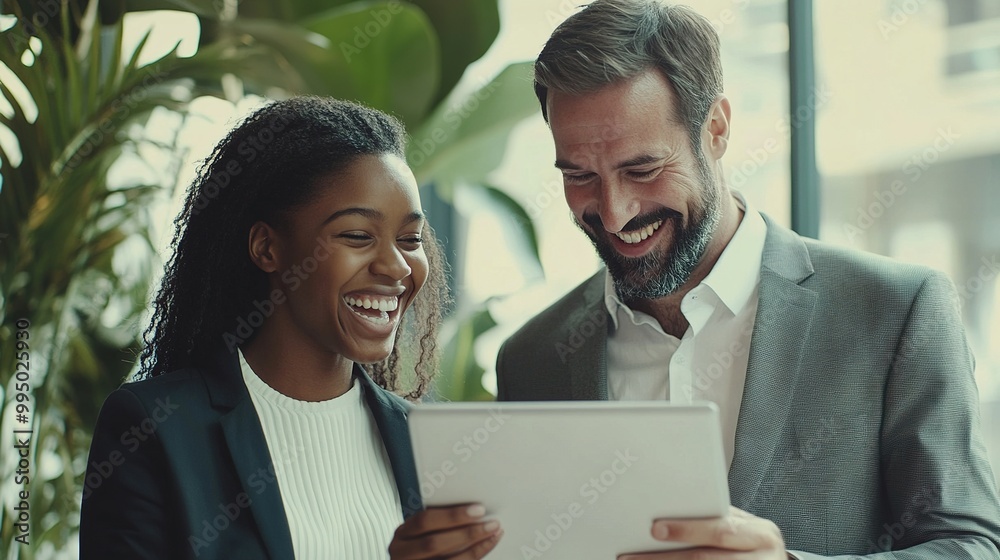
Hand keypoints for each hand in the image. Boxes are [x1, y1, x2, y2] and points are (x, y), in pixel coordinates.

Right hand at [389, 503, 502, 558]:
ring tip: (494, 535)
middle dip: (466, 533)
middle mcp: (403, 554)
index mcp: (402, 535)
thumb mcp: (420, 531)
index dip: (452, 516)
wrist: (416, 559)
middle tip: (491, 524)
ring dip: (476, 548)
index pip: (424, 521)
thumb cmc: (420, 543)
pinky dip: (475, 557)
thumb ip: (438, 521)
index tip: (478, 509)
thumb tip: (472, 508)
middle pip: (434, 543)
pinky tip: (486, 547)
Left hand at [618, 506, 786, 559]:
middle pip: (704, 558)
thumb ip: (716, 519)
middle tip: (633, 555)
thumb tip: (670, 509)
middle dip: (666, 557)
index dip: (686, 529)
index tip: (655, 529)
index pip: (720, 530)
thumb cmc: (754, 544)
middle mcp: (763, 557)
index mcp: (761, 534)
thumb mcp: (744, 528)